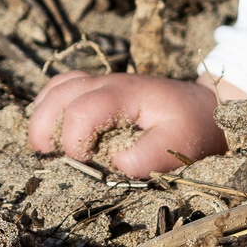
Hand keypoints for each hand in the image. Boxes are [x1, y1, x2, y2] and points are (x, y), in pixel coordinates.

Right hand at [27, 72, 228, 176]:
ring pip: (58, 86)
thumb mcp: (180, 144)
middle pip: (60, 93)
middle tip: (45, 154)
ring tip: (41, 145)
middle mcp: (108, 82)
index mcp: (125, 93)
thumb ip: (149, 156)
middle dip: (45, 125)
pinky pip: (64, 85)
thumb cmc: (193, 126)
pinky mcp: (101, 87)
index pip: (82, 110)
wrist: (205, 106)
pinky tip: (49, 126)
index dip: (73, 139)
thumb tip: (114, 165)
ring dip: (42, 113)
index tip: (85, 161)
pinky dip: (49, 103)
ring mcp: (103, 81)